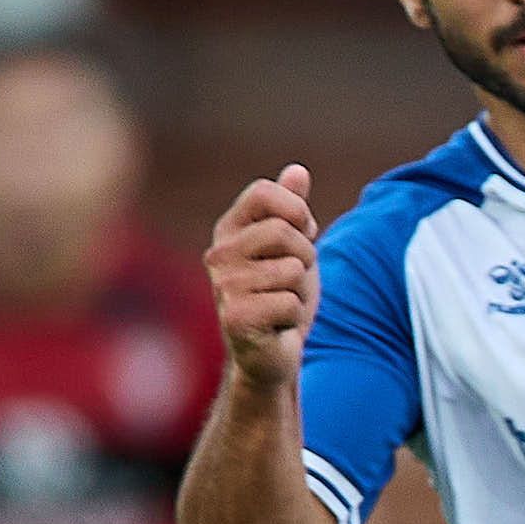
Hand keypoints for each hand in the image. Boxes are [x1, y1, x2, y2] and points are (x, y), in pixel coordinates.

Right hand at [207, 166, 318, 388]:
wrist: (273, 353)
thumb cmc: (283, 295)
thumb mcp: (295, 248)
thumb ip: (294, 209)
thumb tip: (298, 170)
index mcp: (230, 230)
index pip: (265, 193)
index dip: (297, 211)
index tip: (302, 234)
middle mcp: (219, 254)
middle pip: (283, 232)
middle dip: (305, 257)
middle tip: (293, 280)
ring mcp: (223, 286)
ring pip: (291, 270)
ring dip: (301, 291)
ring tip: (283, 304)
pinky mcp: (234, 317)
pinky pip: (289, 303)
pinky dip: (295, 317)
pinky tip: (278, 325)